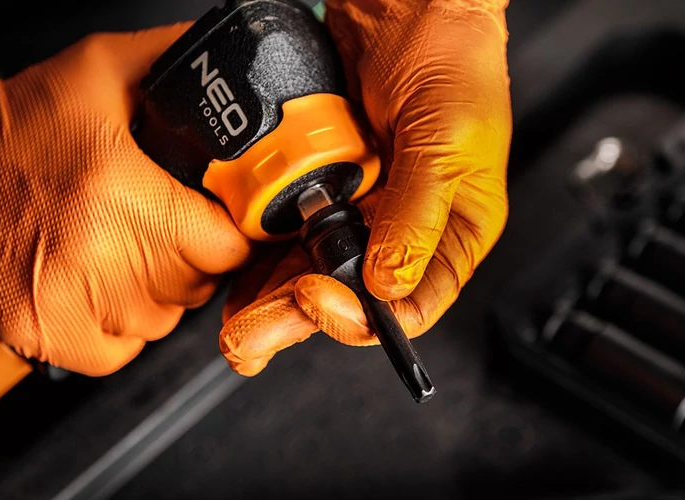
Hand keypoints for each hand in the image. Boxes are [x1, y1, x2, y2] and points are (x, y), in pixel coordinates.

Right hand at [0, 24, 252, 376]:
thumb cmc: (15, 123)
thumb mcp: (102, 69)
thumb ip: (174, 62)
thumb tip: (227, 76)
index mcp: (121, 192)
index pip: (226, 247)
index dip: (228, 232)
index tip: (215, 219)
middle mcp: (98, 255)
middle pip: (198, 285)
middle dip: (194, 256)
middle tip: (164, 225)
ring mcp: (69, 304)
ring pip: (164, 320)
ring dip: (160, 291)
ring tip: (128, 250)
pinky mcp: (45, 335)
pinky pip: (123, 350)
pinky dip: (124, 326)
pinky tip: (105, 288)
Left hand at [218, 0, 511, 375]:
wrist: (404, 4)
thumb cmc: (451, 59)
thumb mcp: (449, 140)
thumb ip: (418, 215)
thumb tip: (388, 283)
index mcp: (451, 233)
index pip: (410, 303)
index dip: (362, 316)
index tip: (319, 300)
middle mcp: (401, 229)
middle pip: (350, 297)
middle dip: (298, 319)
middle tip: (253, 336)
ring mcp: (357, 210)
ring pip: (312, 274)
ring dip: (271, 303)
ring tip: (236, 327)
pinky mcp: (319, 187)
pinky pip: (286, 235)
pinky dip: (259, 259)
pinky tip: (233, 274)